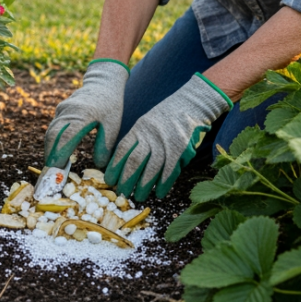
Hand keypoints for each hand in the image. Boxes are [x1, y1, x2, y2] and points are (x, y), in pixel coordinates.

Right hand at [43, 60, 127, 167]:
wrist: (103, 82)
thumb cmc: (110, 105)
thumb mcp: (113, 126)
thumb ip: (105, 145)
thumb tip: (99, 165)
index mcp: (82, 114)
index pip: (66, 137)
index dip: (59, 155)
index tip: (57, 171)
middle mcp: (68, 111)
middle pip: (52, 136)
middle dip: (50, 156)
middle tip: (51, 174)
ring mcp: (61, 110)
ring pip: (50, 133)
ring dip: (49, 150)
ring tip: (53, 168)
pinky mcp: (60, 111)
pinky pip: (52, 128)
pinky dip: (52, 143)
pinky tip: (56, 155)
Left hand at [105, 73, 231, 201]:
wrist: (191, 104)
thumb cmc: (166, 117)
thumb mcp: (145, 123)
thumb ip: (137, 140)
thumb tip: (123, 163)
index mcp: (139, 129)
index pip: (123, 150)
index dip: (115, 167)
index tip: (109, 180)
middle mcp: (150, 136)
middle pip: (135, 161)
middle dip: (127, 179)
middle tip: (122, 193)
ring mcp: (166, 142)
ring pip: (152, 168)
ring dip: (144, 185)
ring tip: (138, 197)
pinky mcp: (181, 149)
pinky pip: (170, 170)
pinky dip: (164, 183)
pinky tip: (160, 193)